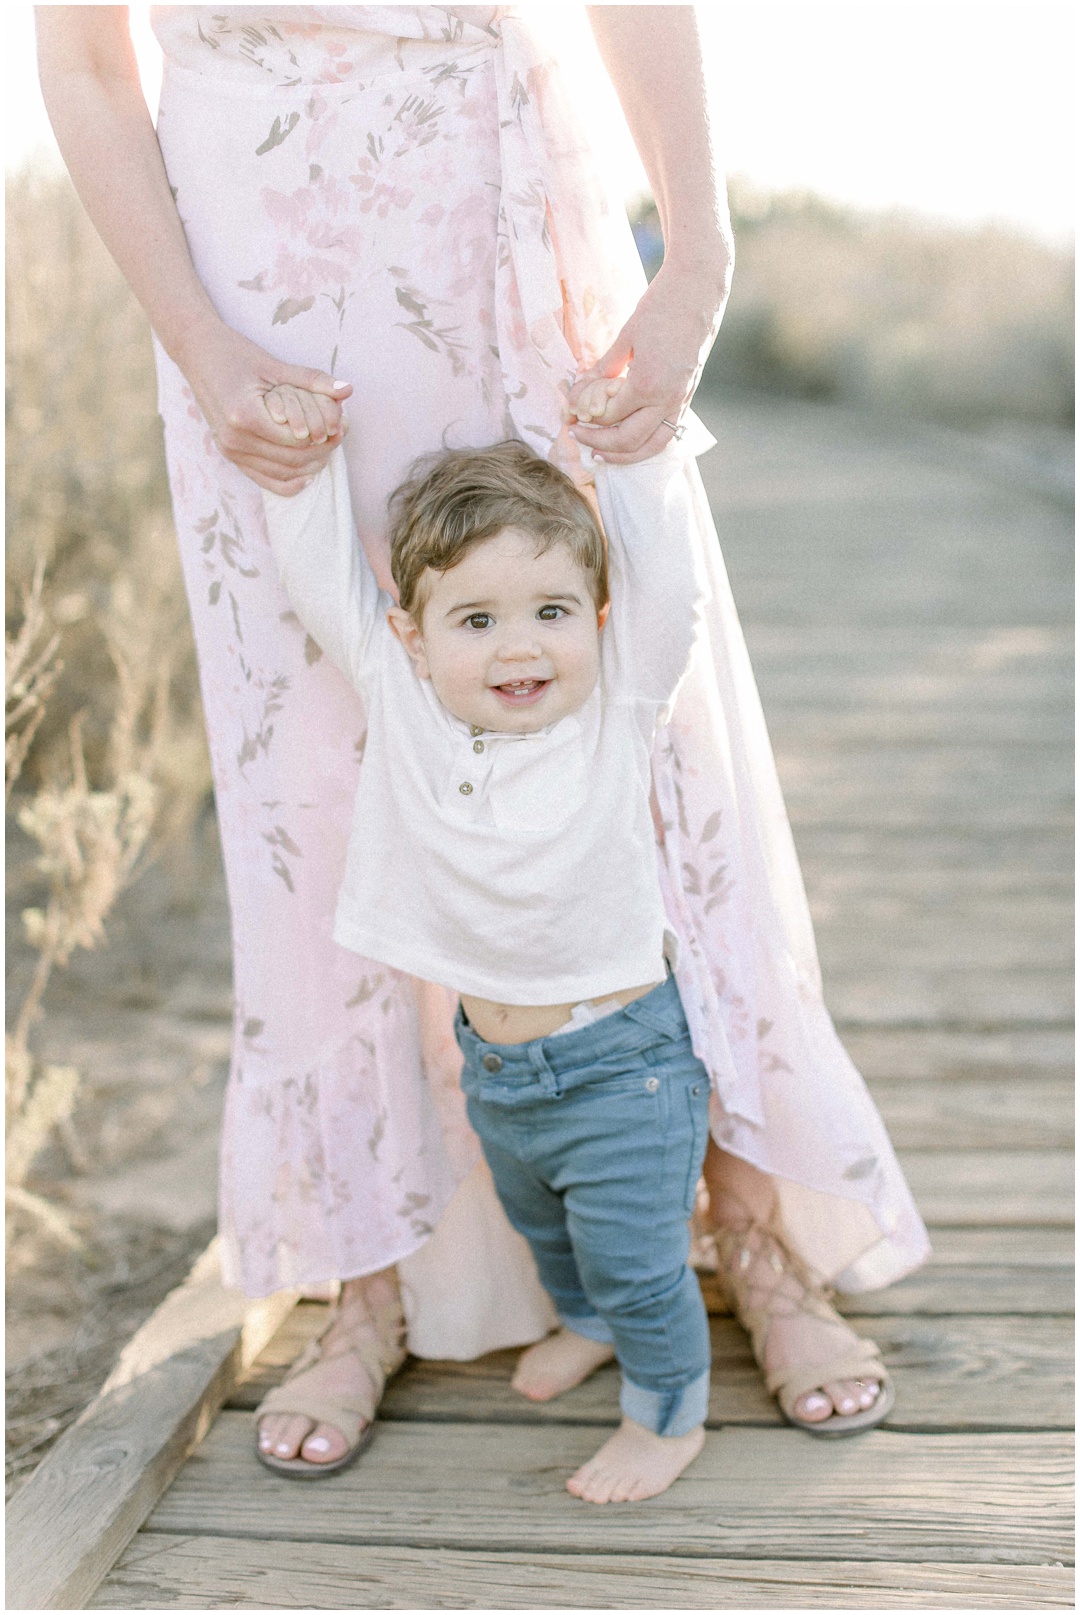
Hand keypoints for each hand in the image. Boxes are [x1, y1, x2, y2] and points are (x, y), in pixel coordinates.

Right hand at [179, 321, 352, 493]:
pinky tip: (308, 475)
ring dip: (310, 464)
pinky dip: (288, 482)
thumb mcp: (276, 365)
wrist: (197, 353)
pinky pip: (264, 480)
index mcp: (246, 416)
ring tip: (329, 447)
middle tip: (341, 434)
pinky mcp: (229, 454)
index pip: (298, 439)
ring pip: (282, 473)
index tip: (344, 423)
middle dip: (323, 450)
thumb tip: (348, 390)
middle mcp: (235, 439)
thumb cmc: (236, 354)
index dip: (326, 434)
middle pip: (292, 459)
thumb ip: (312, 380)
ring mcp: (229, 450)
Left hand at [567, 263, 724, 463]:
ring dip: (624, 456)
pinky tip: (628, 441)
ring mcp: (681, 401)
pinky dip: (645, 443)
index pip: (609, 415)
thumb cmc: (660, 306)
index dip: (585, 417)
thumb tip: (580, 391)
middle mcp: (667, 399)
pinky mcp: (687, 397)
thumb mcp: (626, 337)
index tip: (568, 412)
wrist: (699, 288)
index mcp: (647, 384)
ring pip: (652, 447)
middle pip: (628, 440)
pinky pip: (666, 433)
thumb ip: (604, 369)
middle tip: (576, 435)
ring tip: (600, 456)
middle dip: (598, 443)